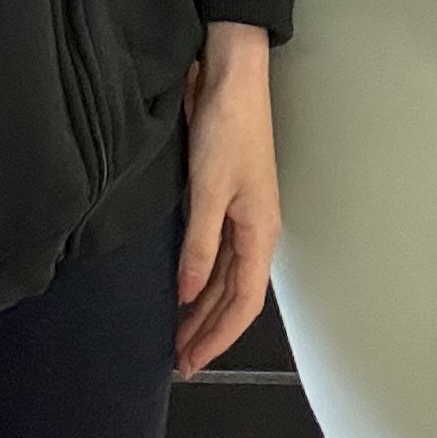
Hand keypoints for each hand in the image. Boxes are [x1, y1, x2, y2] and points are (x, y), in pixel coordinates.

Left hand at [175, 22, 280, 378]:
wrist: (232, 76)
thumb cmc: (226, 127)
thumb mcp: (208, 188)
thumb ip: (199, 244)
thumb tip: (186, 294)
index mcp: (260, 231)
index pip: (242, 303)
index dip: (217, 336)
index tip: (189, 361)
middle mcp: (256, 230)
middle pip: (234, 296)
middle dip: (208, 330)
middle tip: (176, 359)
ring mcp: (243, 215)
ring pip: (226, 278)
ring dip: (203, 309)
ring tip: (177, 334)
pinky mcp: (227, 199)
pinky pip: (217, 255)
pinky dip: (201, 279)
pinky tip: (183, 288)